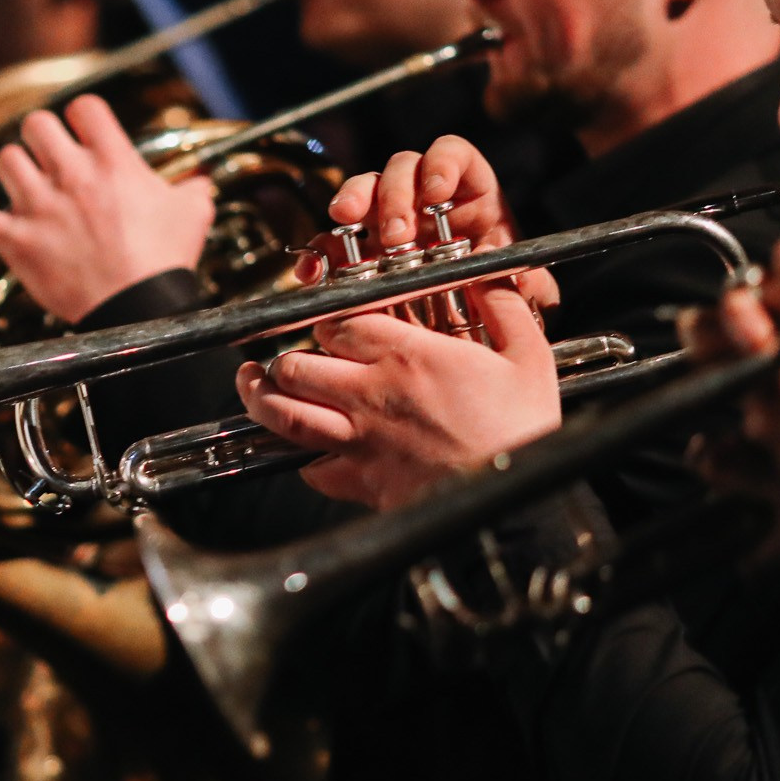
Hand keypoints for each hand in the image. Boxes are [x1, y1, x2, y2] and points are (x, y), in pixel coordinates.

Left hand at [0, 93, 215, 322]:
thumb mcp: (193, 214)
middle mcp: (72, 176)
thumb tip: (199, 183)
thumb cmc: (165, 262)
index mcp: (113, 161)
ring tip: (26, 189)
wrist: (138, 310)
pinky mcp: (19, 241)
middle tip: (51, 160)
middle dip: (42, 138)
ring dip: (14, 171)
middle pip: (36, 123)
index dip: (82, 118)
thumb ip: (193, 189)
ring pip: (5, 160)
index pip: (83, 107)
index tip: (84, 135)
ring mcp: (40, 207)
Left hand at [238, 284, 559, 510]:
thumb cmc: (523, 433)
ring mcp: (359, 441)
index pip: (336, 322)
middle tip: (281, 354)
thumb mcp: (528, 358)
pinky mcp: (361, 483)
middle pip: (295, 364)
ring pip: (283, 413)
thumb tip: (492, 278)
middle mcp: (370, 394)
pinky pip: (311, 469)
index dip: (326, 319)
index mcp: (407, 355)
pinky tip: (303, 450)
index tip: (332, 322)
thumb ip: (505, 309)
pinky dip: (302, 458)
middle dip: (283, 355)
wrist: (513, 502)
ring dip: (259, 396)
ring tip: (251, 382)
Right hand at [305, 134, 515, 282]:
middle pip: (402, 169)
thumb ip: (532, 286)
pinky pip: (331, 243)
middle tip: (397, 234)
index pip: (452, 154)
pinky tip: (313, 271)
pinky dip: (319, 254)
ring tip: (347, 226)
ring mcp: (388, 221)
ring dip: (354, 203)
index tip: (436, 193)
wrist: (471, 332)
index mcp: (469, 195)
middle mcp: (424, 199)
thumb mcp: (525, 291)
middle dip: (395, 195)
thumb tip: (528, 287)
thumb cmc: (500, 296)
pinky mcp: (358, 251)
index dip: (442, 164)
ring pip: (363, 191)